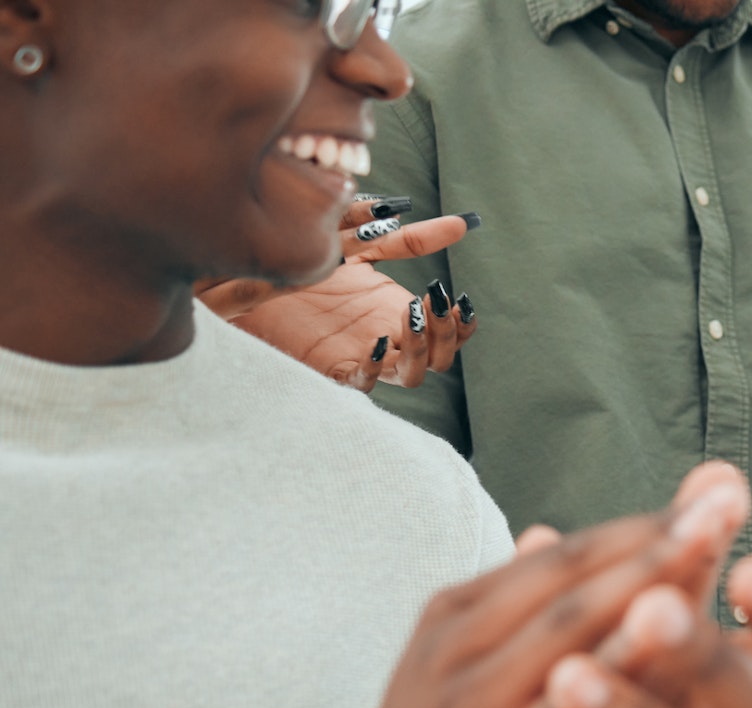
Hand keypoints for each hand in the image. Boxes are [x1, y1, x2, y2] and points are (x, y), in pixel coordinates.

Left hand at [196, 199, 477, 391]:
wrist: (231, 273)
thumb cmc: (289, 257)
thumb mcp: (349, 238)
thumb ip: (394, 234)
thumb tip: (456, 222)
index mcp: (392, 311)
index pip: (444, 330)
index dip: (461, 324)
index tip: (459, 299)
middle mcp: (383, 337)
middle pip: (439, 358)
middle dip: (448, 336)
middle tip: (438, 305)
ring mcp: (358, 355)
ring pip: (412, 374)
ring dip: (422, 350)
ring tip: (413, 317)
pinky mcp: (327, 367)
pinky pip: (362, 382)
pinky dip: (375, 367)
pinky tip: (376, 342)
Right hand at [355, 486, 751, 707]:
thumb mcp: (459, 666)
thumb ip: (515, 604)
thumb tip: (548, 533)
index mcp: (458, 616)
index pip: (562, 557)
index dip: (641, 523)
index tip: (712, 497)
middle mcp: (460, 651)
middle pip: (570, 583)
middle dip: (654, 540)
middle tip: (726, 507)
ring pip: (565, 639)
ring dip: (641, 595)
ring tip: (707, 561)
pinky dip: (611, 689)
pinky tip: (668, 670)